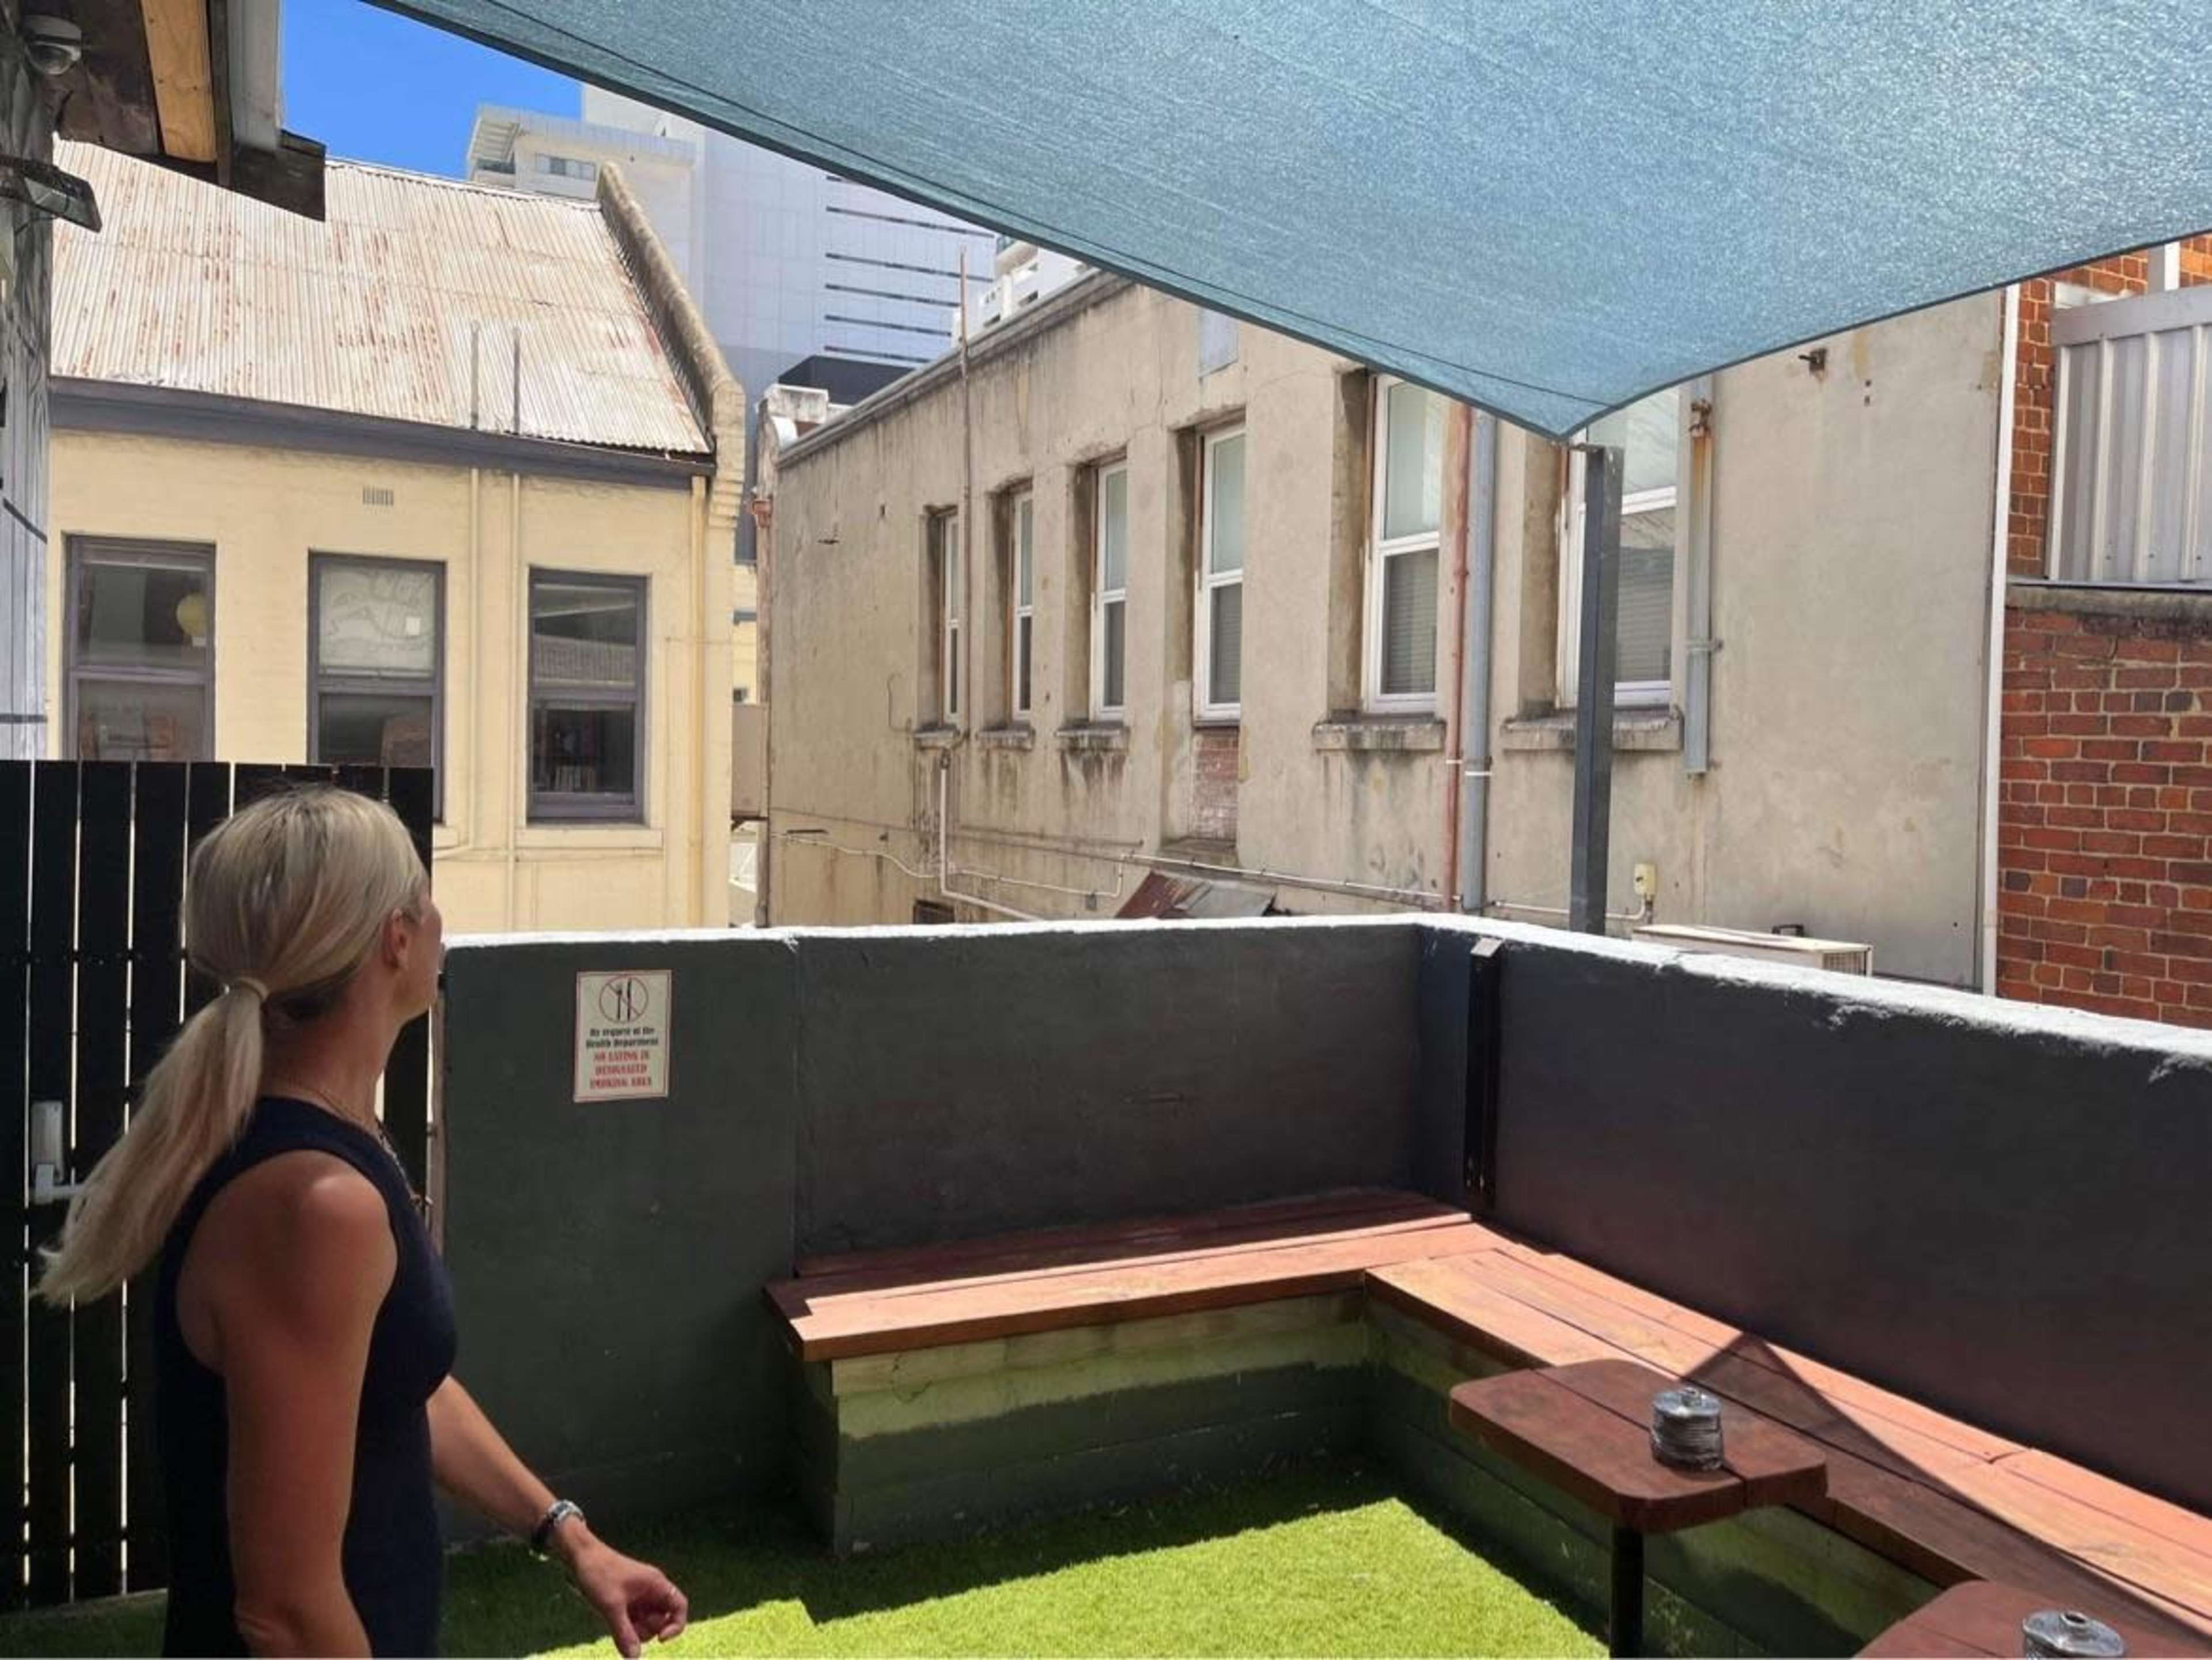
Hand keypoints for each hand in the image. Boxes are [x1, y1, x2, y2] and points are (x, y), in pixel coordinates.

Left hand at [565, 1535, 688, 1657]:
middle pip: (662, 1620)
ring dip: (634, 1630)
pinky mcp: (624, 1602)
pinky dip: (624, 1627)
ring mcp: (637, 1596)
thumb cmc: (597, 1574)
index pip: (679, 1606)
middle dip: (647, 1630)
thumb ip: (624, 1633)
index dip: (676, 1625)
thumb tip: (634, 1659)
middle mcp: (650, 1590)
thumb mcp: (610, 1607)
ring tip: (615, 1623)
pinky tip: (609, 1621)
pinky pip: (632, 1621)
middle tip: (628, 1628)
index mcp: (655, 1584)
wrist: (578, 1557)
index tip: (660, 1639)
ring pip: (646, 1623)